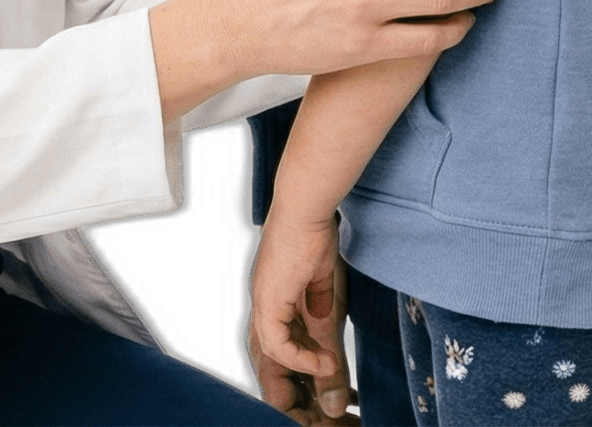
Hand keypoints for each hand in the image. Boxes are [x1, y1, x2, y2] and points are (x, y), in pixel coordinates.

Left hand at [250, 210, 350, 421]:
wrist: (306, 207)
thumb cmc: (312, 227)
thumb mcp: (319, 272)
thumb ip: (317, 296)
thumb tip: (320, 317)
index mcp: (272, 287)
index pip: (274, 329)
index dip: (293, 351)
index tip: (317, 364)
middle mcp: (262, 295)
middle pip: (266, 345)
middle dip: (289, 370)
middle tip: (315, 385)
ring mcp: (262, 298)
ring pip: (270, 348)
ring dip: (301, 365)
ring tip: (329, 370)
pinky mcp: (269, 299)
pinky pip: (277, 342)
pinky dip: (299, 356)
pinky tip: (321, 359)